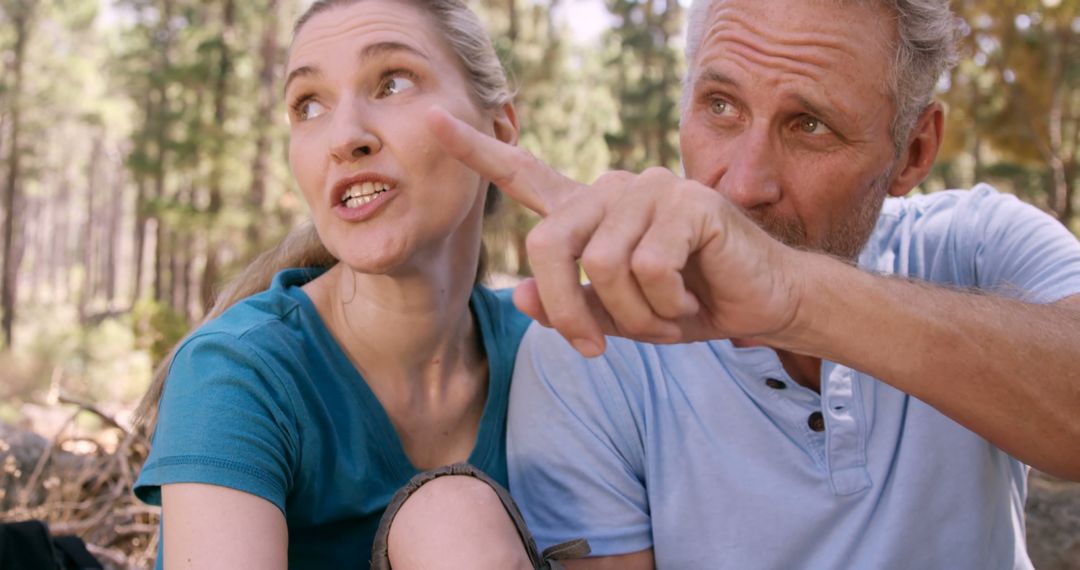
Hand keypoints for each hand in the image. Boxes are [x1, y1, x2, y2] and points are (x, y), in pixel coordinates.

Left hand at [427, 106, 806, 355]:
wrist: (758, 303)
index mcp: (589, 211)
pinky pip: (648, 267)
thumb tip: (517, 294)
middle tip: (594, 348)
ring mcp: (650, 189)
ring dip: (632, 316)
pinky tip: (690, 299)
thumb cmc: (683, 305)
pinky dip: (665, 303)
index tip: (433, 121)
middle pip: (548, 246)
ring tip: (665, 316)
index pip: (524, 176)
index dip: (476, 150)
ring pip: (603, 265)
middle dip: (566, 311)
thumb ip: (567, 305)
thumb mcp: (615, 317)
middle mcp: (613, 189)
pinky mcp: (686, 201)